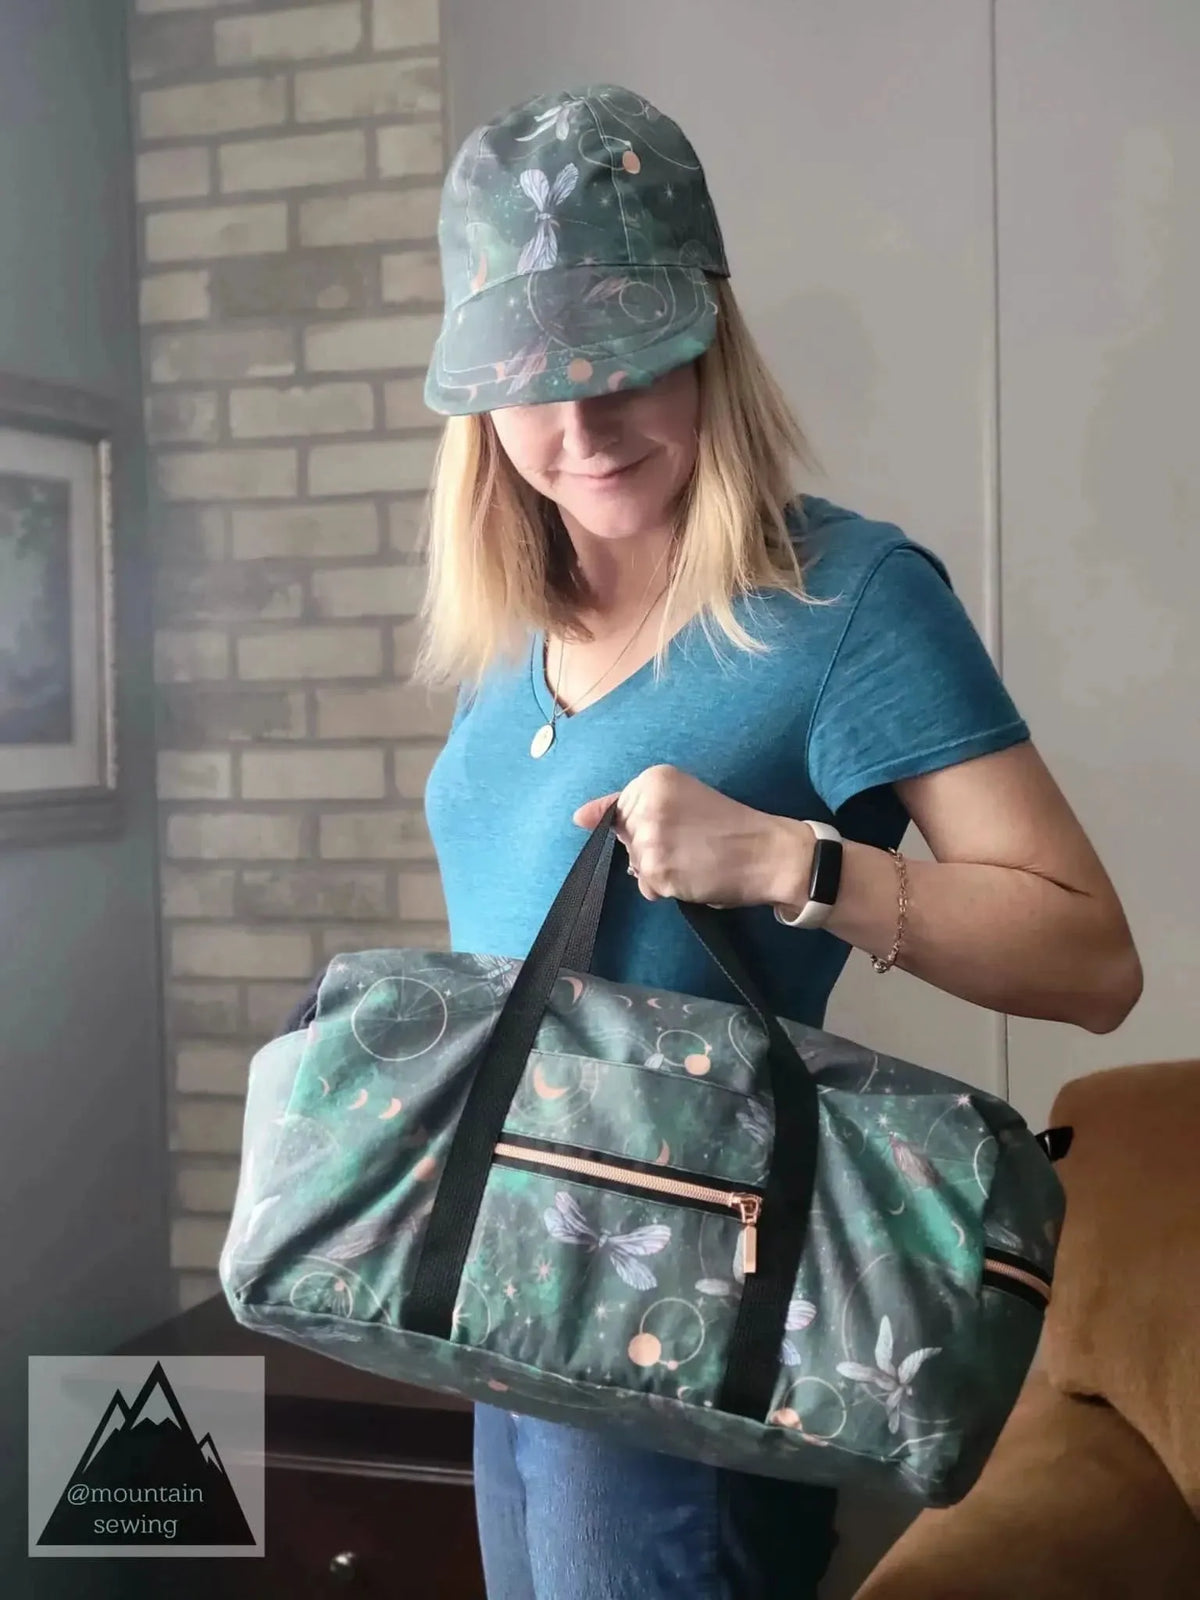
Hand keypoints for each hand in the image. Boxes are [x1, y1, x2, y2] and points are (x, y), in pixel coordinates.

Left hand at [573, 765, 806, 907]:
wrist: (767, 852)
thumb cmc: (728, 826)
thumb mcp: (680, 798)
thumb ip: (625, 806)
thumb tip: (577, 818)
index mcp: (653, 780)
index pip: (619, 811)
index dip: (646, 827)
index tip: (677, 826)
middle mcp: (647, 805)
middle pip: (624, 839)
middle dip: (648, 848)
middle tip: (690, 843)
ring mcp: (650, 840)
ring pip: (634, 865)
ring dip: (658, 871)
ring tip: (693, 860)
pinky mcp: (658, 871)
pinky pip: (647, 888)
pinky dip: (667, 888)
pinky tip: (693, 876)